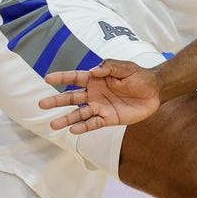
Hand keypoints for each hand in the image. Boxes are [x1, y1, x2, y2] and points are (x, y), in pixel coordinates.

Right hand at [40, 59, 161, 133]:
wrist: (155, 91)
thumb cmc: (138, 76)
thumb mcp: (125, 67)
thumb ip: (109, 67)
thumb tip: (92, 71)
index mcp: (96, 78)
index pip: (75, 78)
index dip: (61, 77)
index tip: (47, 79)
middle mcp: (94, 93)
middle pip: (71, 98)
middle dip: (57, 101)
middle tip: (41, 104)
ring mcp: (100, 107)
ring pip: (79, 114)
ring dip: (66, 119)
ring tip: (53, 125)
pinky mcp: (108, 119)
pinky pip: (93, 124)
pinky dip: (83, 127)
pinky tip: (73, 130)